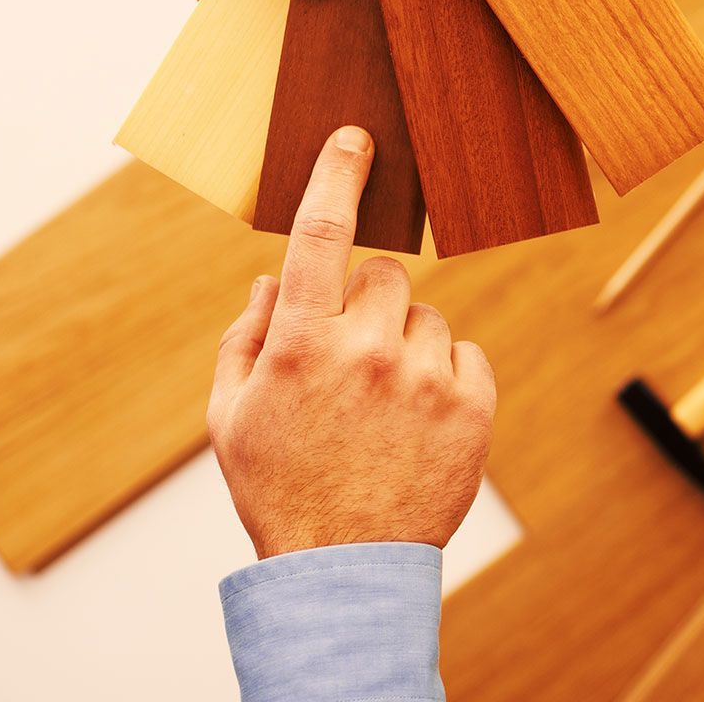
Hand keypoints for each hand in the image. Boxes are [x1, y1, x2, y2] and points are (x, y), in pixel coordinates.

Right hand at [206, 127, 495, 558]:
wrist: (344, 567)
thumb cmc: (279, 486)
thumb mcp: (231, 415)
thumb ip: (249, 335)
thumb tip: (276, 276)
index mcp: (302, 343)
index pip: (321, 234)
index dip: (338, 175)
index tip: (356, 137)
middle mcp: (367, 348)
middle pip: (385, 275)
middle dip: (368, 304)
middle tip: (351, 360)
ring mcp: (425, 376)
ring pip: (427, 317)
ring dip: (407, 345)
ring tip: (383, 409)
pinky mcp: (473, 405)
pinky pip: (466, 355)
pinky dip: (446, 377)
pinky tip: (419, 421)